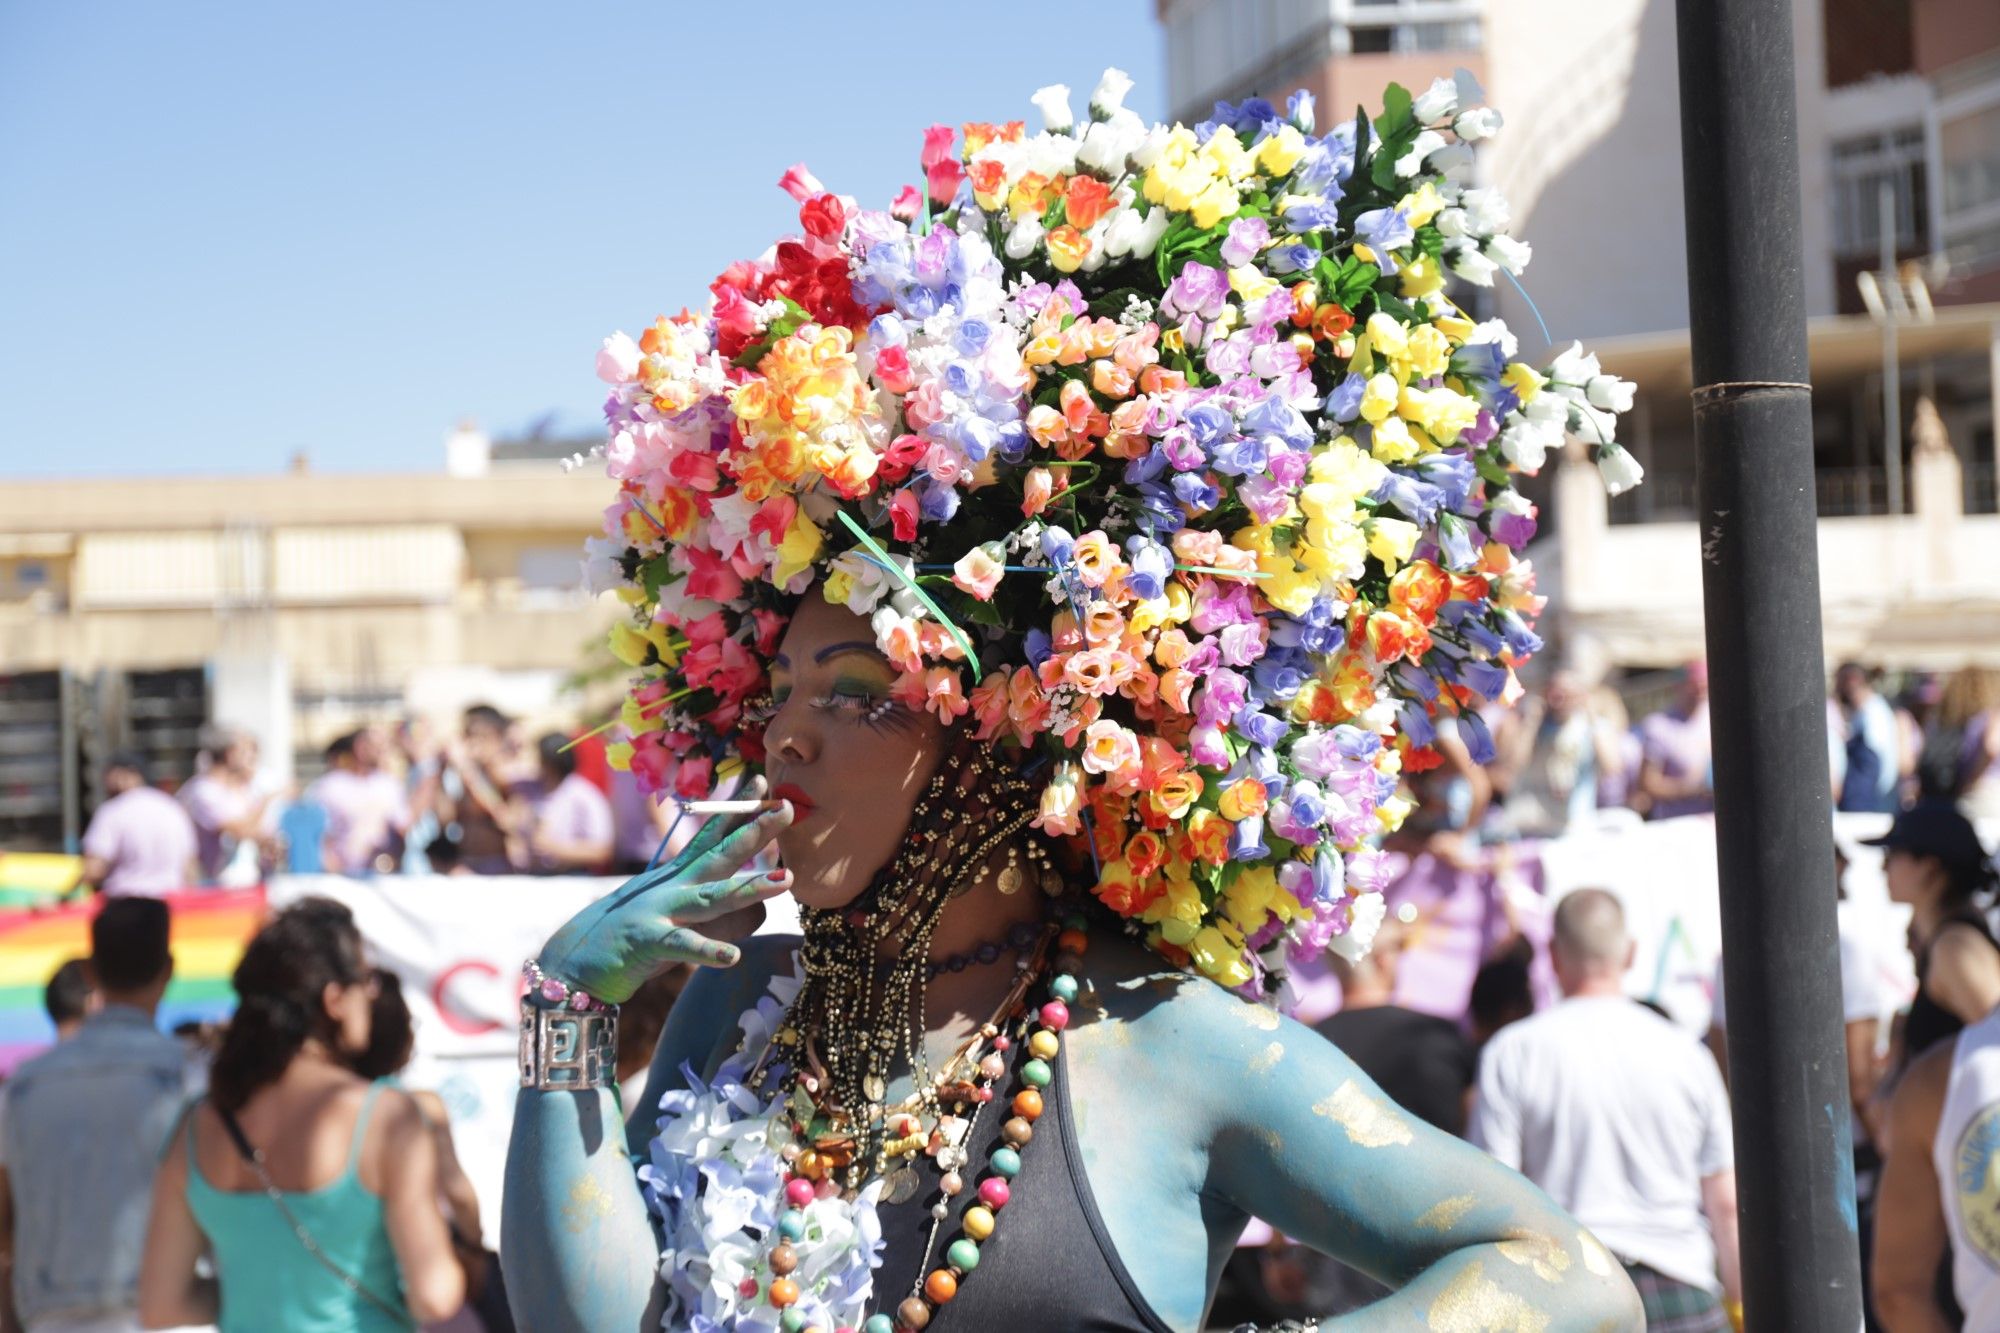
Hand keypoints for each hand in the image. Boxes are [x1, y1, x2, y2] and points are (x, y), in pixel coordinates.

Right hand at [534, 779, 793, 1003]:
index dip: (737, 809)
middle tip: (788, 807)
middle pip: (720, 855)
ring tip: (786, 879)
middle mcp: (671, 887)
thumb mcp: (671, 915)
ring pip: (712, 897)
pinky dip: (706, 951)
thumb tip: (757, 907)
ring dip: (749, 888)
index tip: (760, 780)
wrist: (570, 962)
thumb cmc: (626, 938)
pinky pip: (682, 946)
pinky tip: (732, 958)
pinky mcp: (647, 943)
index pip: (711, 836)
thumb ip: (712, 910)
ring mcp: (659, 912)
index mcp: (676, 876)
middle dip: (755, 831)